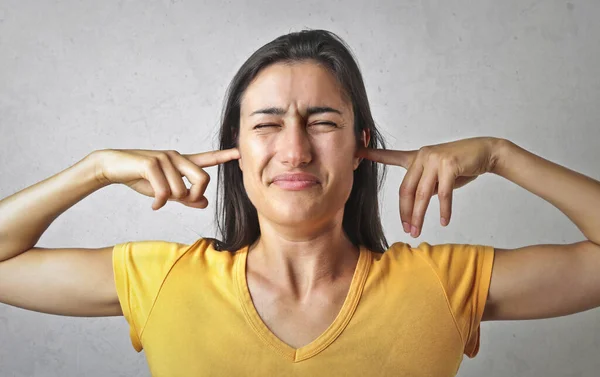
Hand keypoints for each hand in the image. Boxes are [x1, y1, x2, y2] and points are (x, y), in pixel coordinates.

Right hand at [92, 148, 239, 209]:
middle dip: (195, 195)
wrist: (112, 167)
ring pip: (181, 189)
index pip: (206, 159)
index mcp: (181, 162)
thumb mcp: (166, 191)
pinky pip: (165, 191)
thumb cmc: (140, 178)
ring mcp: (164, 159)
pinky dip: (160, 202)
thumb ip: (185, 197)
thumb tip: (204, 203)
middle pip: (203, 178)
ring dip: (170, 200)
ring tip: (159, 200)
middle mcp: (176, 157)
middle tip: (182, 201)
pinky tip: (154, 205)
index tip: (239, 152)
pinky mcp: (151, 163)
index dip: (223, 157)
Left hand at [357, 137, 500, 237]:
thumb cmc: (460, 165)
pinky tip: (443, 221)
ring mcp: (435, 159)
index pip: (391, 156)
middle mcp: (422, 156)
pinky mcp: (449, 165)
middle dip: (405, 212)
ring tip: (417, 230)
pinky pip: (443, 194)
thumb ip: (424, 186)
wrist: (484, 152)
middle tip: (407, 229)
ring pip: (422, 194)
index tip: (357, 151)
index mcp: (416, 157)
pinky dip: (443, 210)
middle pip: (406, 189)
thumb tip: (416, 205)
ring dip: (419, 215)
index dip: (373, 155)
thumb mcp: (437, 175)